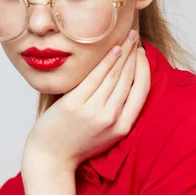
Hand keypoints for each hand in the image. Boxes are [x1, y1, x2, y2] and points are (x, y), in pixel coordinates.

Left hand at [22, 30, 150, 174]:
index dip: (144, 68)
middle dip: (134, 54)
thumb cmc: (77, 143)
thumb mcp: (106, 133)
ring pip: (114, 76)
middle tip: (134, 36)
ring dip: (122, 53)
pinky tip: (111, 49)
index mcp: (123, 127)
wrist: (51, 158)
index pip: (141, 91)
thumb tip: (124, 83)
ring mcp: (93, 112)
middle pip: (128, 79)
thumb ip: (117, 112)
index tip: (143, 52)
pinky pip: (94, 78)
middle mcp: (111, 119)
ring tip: (125, 37)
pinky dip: (105, 61)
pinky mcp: (74, 105)